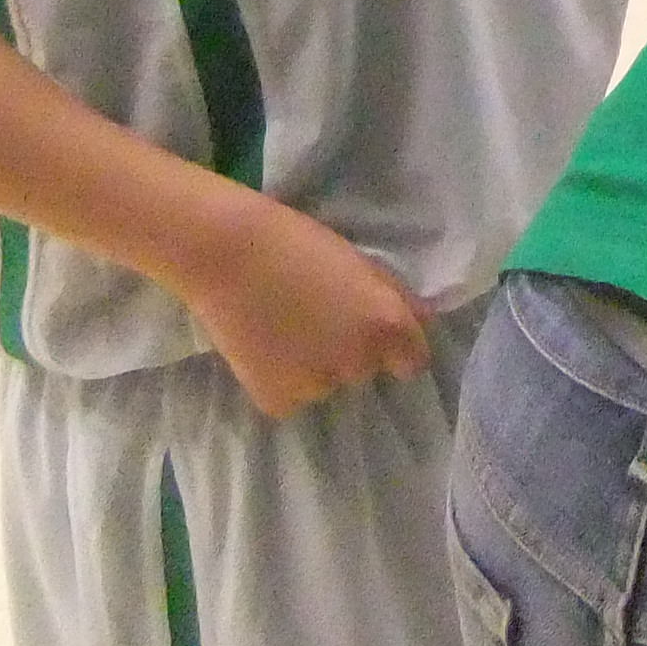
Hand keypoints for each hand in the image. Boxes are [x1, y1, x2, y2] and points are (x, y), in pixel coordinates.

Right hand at [180, 195, 432, 419]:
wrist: (226, 255)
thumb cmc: (298, 244)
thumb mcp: (362, 263)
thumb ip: (396, 298)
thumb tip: (420, 322)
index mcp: (386, 326)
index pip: (413, 362)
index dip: (396, 348)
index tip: (375, 334)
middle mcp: (359, 363)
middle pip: (366, 370)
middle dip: (351, 351)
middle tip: (318, 320)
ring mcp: (317, 387)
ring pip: (327, 383)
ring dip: (315, 366)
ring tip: (286, 330)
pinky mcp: (278, 401)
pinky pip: (292, 397)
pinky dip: (282, 380)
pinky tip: (266, 348)